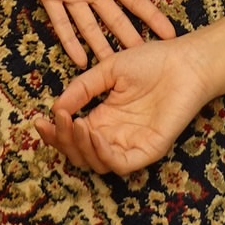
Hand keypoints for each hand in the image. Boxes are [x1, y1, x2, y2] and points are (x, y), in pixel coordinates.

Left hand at [5, 0, 175, 66]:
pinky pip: (60, 22)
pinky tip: (79, 61)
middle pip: (113, 18)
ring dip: (100, 47)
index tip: (168, 33)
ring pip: (88, 26)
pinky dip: (69, 41)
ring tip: (113, 70)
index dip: (149, 16)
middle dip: (129, 39)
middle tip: (144, 64)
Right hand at [34, 37, 214, 173]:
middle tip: (54, 124)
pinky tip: (93, 133)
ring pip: (96, 163)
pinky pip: (120, 163)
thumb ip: (83, 88)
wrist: (186, 61)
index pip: (73, 135)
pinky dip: (102, 153)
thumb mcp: (109, 70)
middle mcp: (115, 136)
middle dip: (62, 141)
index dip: (55, 132)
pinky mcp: (148, 151)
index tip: (39, 120)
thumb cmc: (152, 61)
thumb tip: (56, 108)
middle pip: (79, 153)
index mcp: (105, 118)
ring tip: (73, 125)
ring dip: (79, 147)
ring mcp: (131, 145)